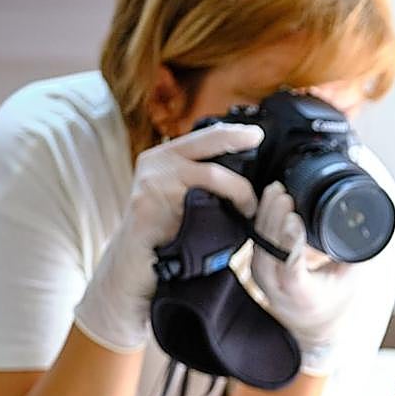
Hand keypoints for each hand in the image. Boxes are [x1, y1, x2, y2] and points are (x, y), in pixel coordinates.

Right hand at [74, 123, 264, 351]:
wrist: (135, 264)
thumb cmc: (166, 233)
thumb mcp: (184, 196)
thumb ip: (204, 181)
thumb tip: (246, 173)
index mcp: (165, 158)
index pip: (203, 136)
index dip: (232, 132)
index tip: (257, 134)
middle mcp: (155, 162)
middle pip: (207, 143)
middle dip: (237, 142)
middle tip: (259, 147)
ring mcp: (151, 182)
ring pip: (210, 175)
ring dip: (239, 191)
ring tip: (249, 209)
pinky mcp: (149, 205)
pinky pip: (196, 203)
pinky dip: (221, 210)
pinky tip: (234, 219)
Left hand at [250, 181, 361, 374]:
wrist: (313, 324)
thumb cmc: (335, 300)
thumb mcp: (351, 279)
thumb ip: (356, 251)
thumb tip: (368, 220)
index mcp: (302, 295)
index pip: (291, 267)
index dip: (292, 242)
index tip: (295, 219)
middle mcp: (276, 288)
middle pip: (269, 248)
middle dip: (275, 217)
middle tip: (283, 193)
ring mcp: (262, 277)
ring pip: (258, 241)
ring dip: (266, 213)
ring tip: (277, 190)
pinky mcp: (257, 266)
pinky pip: (255, 239)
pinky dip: (262, 217)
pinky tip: (269, 198)